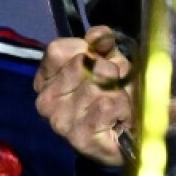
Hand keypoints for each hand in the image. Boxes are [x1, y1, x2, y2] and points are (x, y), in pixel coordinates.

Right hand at [34, 26, 134, 165]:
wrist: (130, 139)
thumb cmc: (116, 96)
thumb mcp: (112, 61)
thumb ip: (104, 43)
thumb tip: (98, 36)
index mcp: (45, 81)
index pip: (57, 50)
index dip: (86, 48)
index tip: (101, 59)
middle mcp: (46, 102)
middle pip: (81, 64)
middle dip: (108, 70)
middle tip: (114, 87)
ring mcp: (60, 121)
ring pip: (98, 84)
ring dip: (118, 91)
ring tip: (118, 104)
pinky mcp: (80, 137)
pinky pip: (108, 104)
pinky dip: (123, 107)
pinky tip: (121, 118)